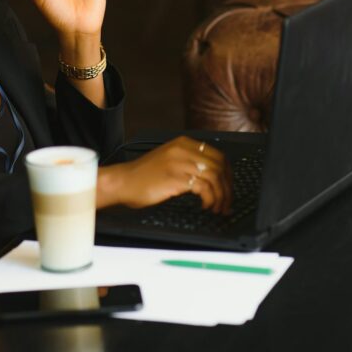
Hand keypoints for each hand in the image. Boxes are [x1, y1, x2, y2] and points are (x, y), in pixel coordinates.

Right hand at [99, 136, 232, 213]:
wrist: (122, 182)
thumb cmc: (144, 176)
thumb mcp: (169, 160)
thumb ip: (189, 162)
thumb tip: (214, 177)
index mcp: (183, 143)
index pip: (219, 155)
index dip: (228, 174)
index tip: (228, 188)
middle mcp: (183, 149)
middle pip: (220, 166)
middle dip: (227, 188)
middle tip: (227, 202)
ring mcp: (179, 163)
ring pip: (214, 177)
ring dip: (220, 196)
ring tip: (217, 208)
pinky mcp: (175, 178)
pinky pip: (204, 188)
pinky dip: (210, 199)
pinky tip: (205, 206)